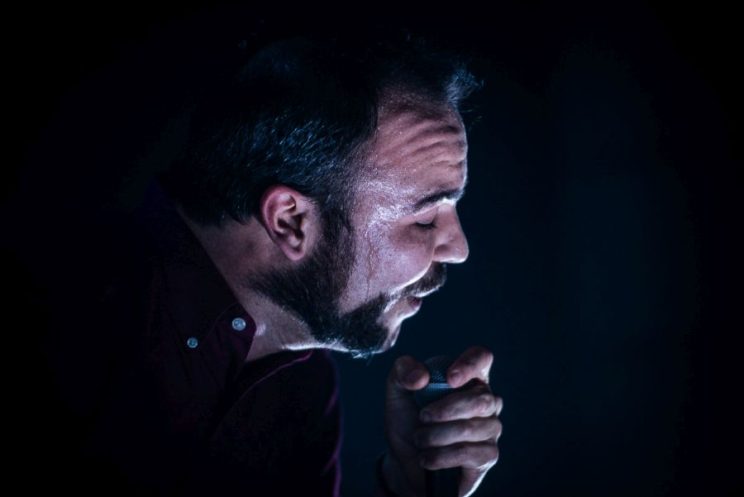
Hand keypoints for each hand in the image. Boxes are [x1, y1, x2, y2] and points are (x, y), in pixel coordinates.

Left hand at [383, 346, 502, 496]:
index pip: (481, 358)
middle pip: (480, 399)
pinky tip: (427, 458)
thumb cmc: (408, 420)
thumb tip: (421, 377)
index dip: (469, 365)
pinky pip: (470, 454)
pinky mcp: (487, 456)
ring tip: (419, 440)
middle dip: (445, 410)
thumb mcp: (397, 392)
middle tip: (422, 417)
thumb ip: (403, 372)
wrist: (404, 460)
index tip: (449, 379)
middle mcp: (486, 400)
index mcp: (467, 377)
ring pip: (472, 428)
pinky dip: (441, 456)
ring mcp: (490, 428)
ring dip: (436, 436)